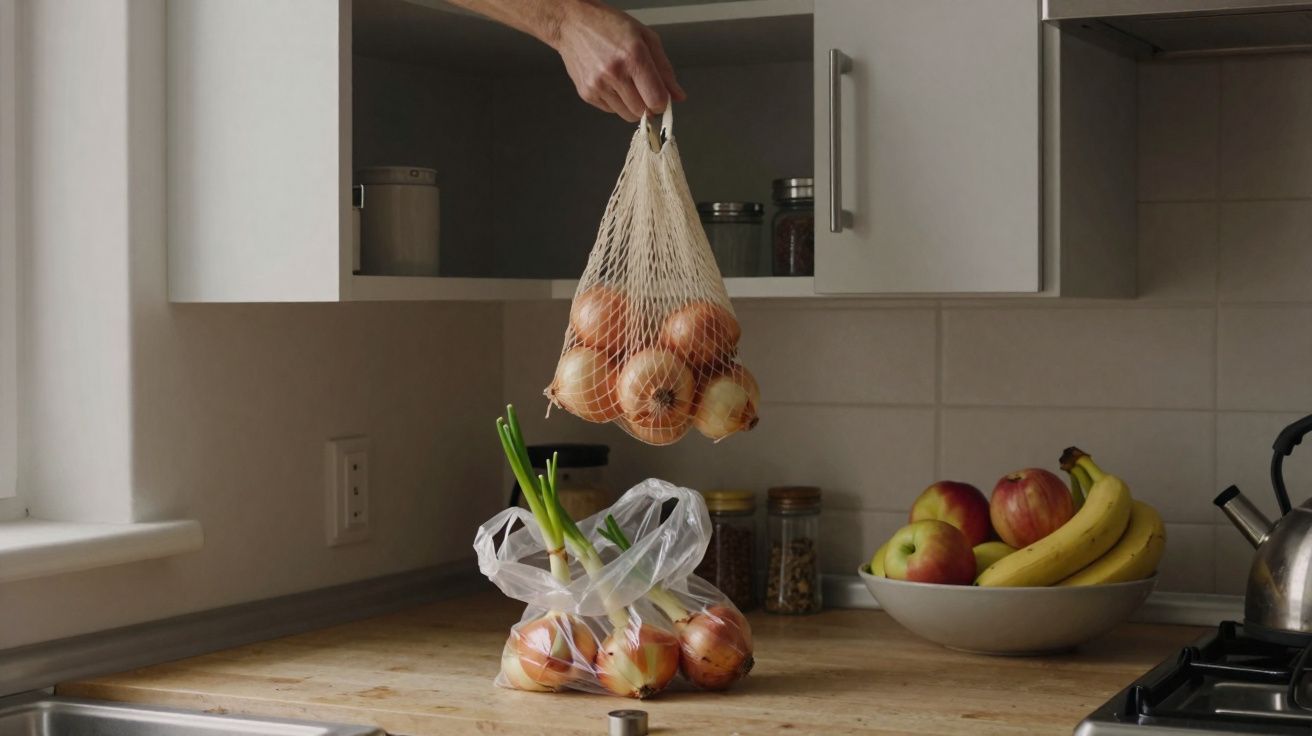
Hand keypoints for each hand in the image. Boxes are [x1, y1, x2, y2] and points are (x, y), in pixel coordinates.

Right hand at [552, 2, 685, 121]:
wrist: (572, 24)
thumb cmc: (611, 26)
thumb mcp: (646, 38)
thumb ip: (665, 70)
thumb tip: (678, 97)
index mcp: (633, 57)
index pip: (656, 100)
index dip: (662, 101)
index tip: (660, 94)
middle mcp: (614, 74)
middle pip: (642, 111)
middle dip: (648, 105)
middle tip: (643, 88)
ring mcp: (598, 86)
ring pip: (627, 115)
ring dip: (632, 105)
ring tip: (626, 83)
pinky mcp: (587, 94)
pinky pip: (611, 111)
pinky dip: (616, 102)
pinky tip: (611, 83)